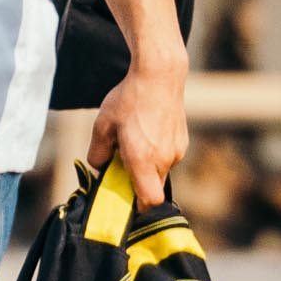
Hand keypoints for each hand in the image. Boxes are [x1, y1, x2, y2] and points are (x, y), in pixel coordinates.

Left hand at [88, 59, 188, 209]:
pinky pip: (168, 157)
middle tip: (122, 165)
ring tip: (133, 141)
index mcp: (143, 159)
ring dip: (147, 166)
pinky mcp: (182, 141)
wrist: (159, 75)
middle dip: (138, 183)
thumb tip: (100, 169)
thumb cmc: (128, 99)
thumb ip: (98, 154)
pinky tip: (146, 132)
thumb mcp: (102, 126)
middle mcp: (164, 159)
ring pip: (160, 172)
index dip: (138, 206)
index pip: (149, 200)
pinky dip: (156, 153)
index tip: (125, 198)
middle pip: (153, 188)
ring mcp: (176, 151)